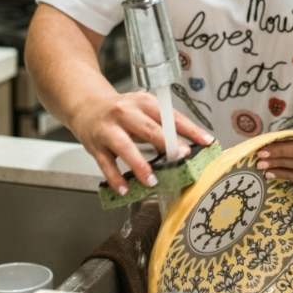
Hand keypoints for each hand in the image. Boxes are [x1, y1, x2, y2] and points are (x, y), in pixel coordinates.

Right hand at [67, 90, 214, 196]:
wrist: (87, 106)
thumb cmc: (122, 111)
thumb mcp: (144, 110)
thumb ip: (163, 126)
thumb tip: (190, 145)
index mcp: (143, 102)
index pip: (170, 116)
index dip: (189, 129)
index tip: (205, 141)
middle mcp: (125, 112)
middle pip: (148, 128)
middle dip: (167, 143)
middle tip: (182, 156)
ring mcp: (109, 129)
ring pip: (124, 146)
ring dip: (139, 164)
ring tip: (152, 180)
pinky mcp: (95, 145)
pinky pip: (106, 164)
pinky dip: (115, 178)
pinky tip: (125, 189)